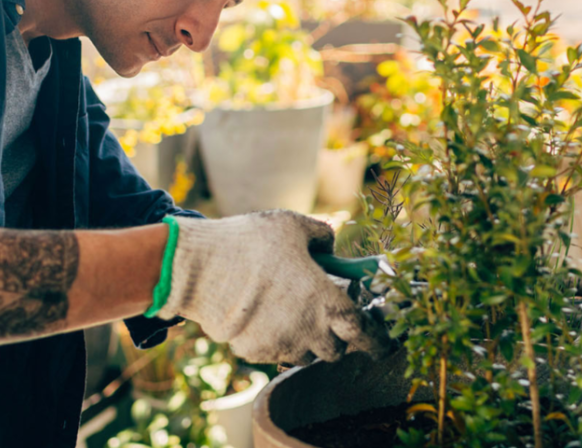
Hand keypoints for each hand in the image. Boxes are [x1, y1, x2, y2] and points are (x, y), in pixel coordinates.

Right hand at [157, 211, 393, 364]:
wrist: (199, 268)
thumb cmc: (250, 242)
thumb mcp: (292, 225)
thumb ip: (322, 236)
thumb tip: (330, 246)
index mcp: (326, 302)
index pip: (364, 334)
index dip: (377, 341)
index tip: (382, 343)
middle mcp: (308, 331)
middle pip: (335, 351)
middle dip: (335, 337)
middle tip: (325, 316)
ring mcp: (280, 345)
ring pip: (305, 355)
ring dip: (306, 341)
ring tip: (291, 314)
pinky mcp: (253, 352)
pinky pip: (274, 352)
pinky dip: (276, 340)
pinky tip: (263, 316)